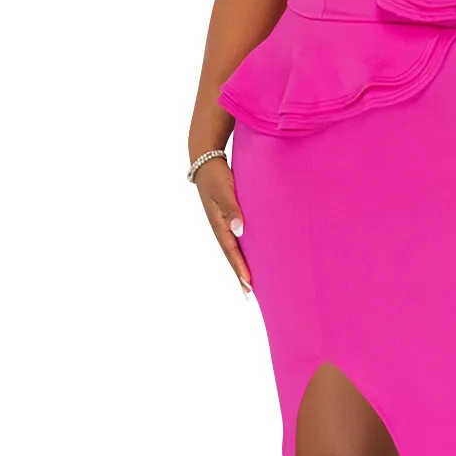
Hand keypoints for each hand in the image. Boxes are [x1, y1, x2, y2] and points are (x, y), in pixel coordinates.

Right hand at [194, 156, 251, 296]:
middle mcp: (220, 227)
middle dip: (240, 274)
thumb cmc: (217, 176)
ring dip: (240, 265)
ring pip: (233, 249)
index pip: (231, 251)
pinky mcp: (227, 217)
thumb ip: (231, 209)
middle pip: (231, 255)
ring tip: (249, 283)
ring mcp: (223, 223)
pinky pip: (235, 239)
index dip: (240, 267)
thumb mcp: (224, 190)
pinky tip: (248, 256)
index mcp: (218, 224)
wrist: (207, 162)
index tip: (249, 283)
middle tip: (249, 293)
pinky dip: (241, 251)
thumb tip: (238, 229)